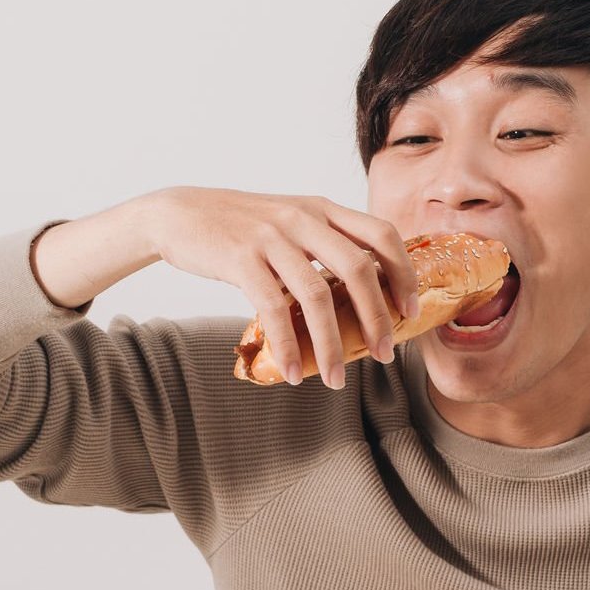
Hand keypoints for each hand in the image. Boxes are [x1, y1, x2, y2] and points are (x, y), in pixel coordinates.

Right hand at [140, 187, 420, 388]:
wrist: (178, 214)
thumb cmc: (240, 226)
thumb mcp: (290, 220)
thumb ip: (324, 242)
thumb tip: (363, 288)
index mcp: (322, 209)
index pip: (381, 235)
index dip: (403, 273)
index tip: (410, 309)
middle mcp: (303, 218)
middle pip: (359, 268)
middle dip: (378, 317)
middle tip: (385, 353)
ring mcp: (272, 237)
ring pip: (318, 295)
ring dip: (331, 344)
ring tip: (336, 379)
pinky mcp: (240, 259)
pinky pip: (273, 308)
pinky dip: (288, 345)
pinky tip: (292, 372)